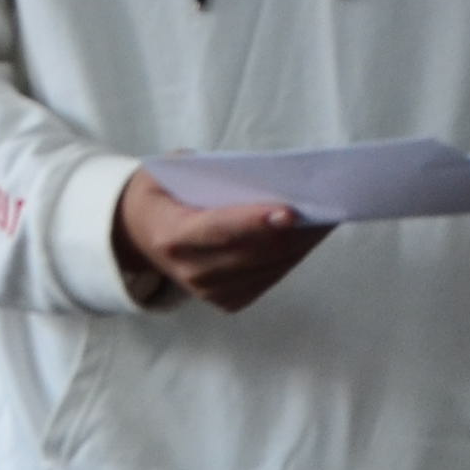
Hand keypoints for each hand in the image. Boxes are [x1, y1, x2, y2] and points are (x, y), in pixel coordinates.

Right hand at [116, 170, 331, 312]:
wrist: (139, 234)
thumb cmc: (164, 191)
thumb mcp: (173, 169)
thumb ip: (212, 171)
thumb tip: (269, 175)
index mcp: (171, 235)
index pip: (218, 230)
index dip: (255, 222)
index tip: (290, 211)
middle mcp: (190, 271)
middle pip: (253, 253)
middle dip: (293, 231)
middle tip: (329, 203)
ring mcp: (209, 292)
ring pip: (269, 267)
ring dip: (301, 243)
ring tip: (329, 214)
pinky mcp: (228, 301)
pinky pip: (270, 277)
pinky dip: (293, 254)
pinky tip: (311, 234)